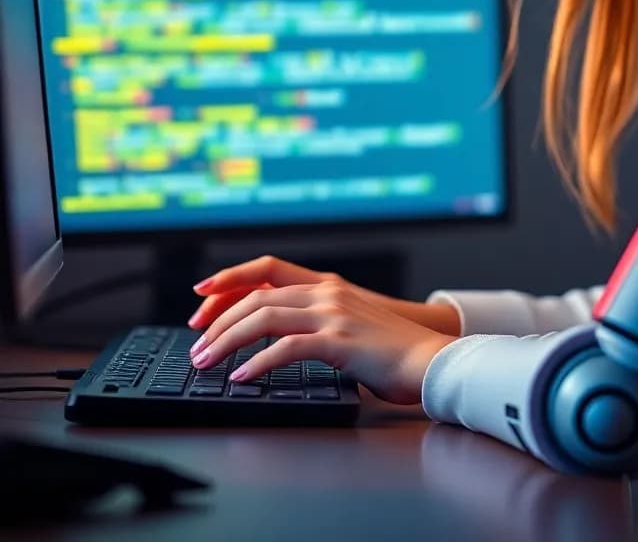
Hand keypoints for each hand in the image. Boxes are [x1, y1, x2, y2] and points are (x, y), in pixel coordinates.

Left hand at [189, 277, 457, 404]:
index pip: (267, 269)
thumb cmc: (391, 350)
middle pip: (257, 296)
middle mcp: (327, 292)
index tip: (200, 295)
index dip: (230, 278)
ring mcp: (333, 314)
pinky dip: (257, 364)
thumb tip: (275, 336)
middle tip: (197, 347)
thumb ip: (317, 321)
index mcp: (327, 285)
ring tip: (206, 362)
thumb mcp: (349, 322)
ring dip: (226, 341)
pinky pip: (285, 348)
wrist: (430, 358)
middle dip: (217, 322)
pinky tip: (242, 378)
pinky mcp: (338, 340)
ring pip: (263, 317)